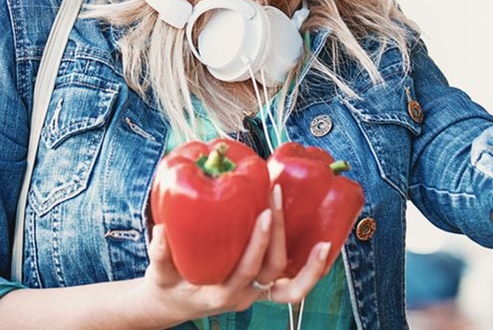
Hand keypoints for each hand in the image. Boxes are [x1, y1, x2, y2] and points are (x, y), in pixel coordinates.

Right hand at [136, 185, 330, 325]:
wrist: (172, 304)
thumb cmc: (166, 283)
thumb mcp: (159, 272)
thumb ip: (159, 254)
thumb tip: (160, 231)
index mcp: (219, 294)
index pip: (246, 270)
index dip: (259, 243)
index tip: (266, 213)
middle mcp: (242, 297)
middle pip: (272, 271)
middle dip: (280, 235)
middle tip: (277, 198)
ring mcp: (255, 295)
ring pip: (290, 289)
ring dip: (308, 267)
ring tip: (325, 242)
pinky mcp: (262, 288)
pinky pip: (291, 287)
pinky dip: (308, 274)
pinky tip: (321, 248)